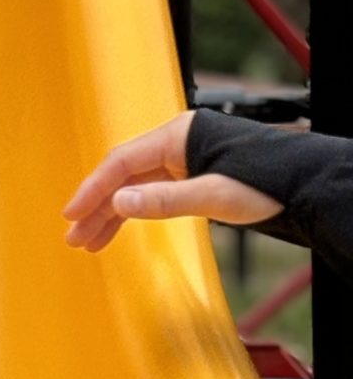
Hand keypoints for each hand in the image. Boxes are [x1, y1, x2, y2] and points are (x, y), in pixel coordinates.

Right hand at [62, 110, 282, 252]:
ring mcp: (184, 160)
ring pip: (136, 186)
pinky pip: (153, 193)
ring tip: (90, 241)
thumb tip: (119, 203)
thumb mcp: (215, 196)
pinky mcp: (193, 176)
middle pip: (124, 175)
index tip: (72, 213)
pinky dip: (136, 211)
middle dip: (98, 207)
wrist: (306, 187)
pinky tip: (119, 227)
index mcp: (177, 136)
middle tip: (76, 236)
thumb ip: (164, 200)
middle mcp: (176, 144)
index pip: (121, 162)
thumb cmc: (269, 183)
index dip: (93, 189)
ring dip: (113, 213)